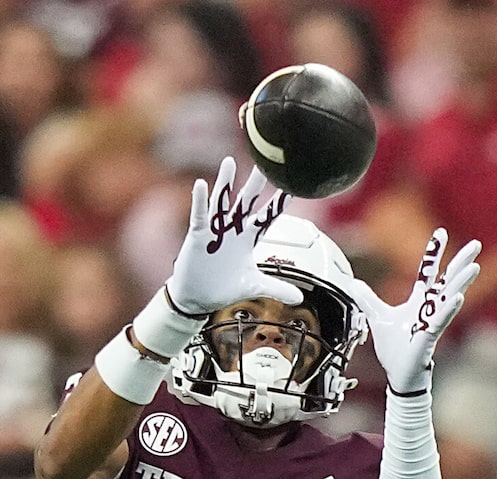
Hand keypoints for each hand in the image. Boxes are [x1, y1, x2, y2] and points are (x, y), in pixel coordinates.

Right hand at [165, 156, 283, 318]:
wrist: (197, 299)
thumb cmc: (223, 288)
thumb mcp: (254, 286)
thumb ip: (277, 288)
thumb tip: (299, 298)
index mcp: (248, 238)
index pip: (267, 215)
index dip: (279, 201)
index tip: (293, 183)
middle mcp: (233, 230)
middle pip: (247, 201)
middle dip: (256, 182)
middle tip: (266, 160)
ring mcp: (215, 231)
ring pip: (222, 202)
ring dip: (225, 183)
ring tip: (229, 162)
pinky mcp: (198, 237)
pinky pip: (200, 216)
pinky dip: (200, 201)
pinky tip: (200, 185)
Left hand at [345, 227, 480, 394]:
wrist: (398, 374)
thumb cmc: (395, 347)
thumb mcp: (377, 318)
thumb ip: (367, 299)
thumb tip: (352, 283)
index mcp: (419, 301)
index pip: (428, 272)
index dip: (434, 253)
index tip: (442, 232)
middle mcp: (429, 308)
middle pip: (447, 280)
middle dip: (460, 262)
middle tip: (476, 244)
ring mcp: (431, 321)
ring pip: (449, 298)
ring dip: (461, 282)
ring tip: (474, 267)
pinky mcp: (428, 337)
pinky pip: (440, 321)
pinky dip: (448, 309)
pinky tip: (459, 298)